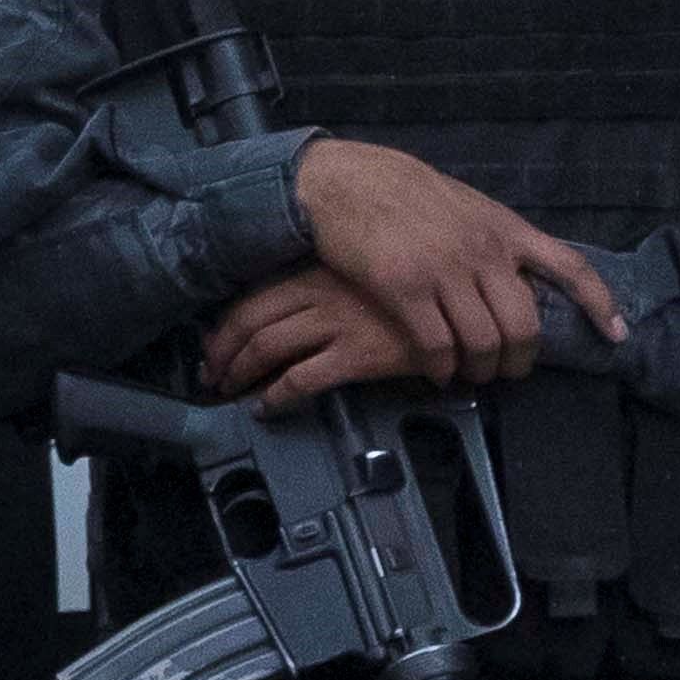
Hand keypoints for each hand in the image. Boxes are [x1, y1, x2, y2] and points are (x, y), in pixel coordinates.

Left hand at [201, 268, 434, 411]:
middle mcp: (320, 294)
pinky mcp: (356, 356)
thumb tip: (305, 306)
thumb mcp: (372, 271)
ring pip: (266, 349)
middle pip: (249, 322)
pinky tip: (268, 408)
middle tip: (212, 375)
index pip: (253, 296)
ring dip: (241, 376)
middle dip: (222, 353)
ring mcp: (336, 324)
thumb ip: (336, 283)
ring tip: (233, 393)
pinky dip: (275, 397)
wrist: (467, 302)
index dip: (226, 325)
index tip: (215, 344)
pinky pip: (300, 380)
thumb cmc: (424, 285)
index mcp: (320, 271)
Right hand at [290, 138, 624, 382]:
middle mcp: (485, 250)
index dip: (599, 304)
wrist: (346, 180)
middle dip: (521, 360)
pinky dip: (442, 368)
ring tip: (470, 375)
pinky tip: (438, 372)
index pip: (569, 267)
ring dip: (481, 370)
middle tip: (509, 372)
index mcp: (506, 228)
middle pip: (524, 324)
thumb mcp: (469, 206)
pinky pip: (437, 346)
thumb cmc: (406, 193)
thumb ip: (497, 241)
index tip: (617, 335)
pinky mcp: (405, 288)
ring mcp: (446, 269)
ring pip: (484, 342)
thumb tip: (522, 278)